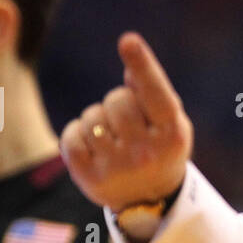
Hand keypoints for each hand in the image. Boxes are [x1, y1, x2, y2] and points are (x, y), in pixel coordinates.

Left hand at [62, 32, 192, 210]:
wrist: (151, 201)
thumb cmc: (161, 148)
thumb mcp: (169, 122)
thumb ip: (152, 92)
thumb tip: (130, 62)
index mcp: (172, 135)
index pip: (154, 93)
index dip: (142, 64)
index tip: (128, 41)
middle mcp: (147, 153)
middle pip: (116, 100)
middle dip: (118, 105)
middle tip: (129, 126)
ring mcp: (117, 168)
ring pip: (91, 117)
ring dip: (97, 121)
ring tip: (112, 141)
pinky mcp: (90, 178)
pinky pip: (71, 136)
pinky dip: (77, 136)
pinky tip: (93, 149)